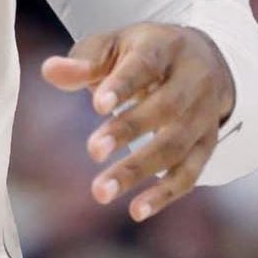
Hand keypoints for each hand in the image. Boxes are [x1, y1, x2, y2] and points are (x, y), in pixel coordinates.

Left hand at [41, 23, 235, 222]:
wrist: (202, 58)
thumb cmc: (142, 52)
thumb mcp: (114, 46)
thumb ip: (83, 62)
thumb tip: (49, 72)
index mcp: (164, 48)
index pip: (145, 66)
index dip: (123, 85)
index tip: (96, 105)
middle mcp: (192, 81)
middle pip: (165, 109)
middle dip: (128, 131)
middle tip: (92, 152)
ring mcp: (204, 115)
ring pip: (176, 147)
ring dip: (139, 170)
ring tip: (101, 191)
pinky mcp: (208, 143)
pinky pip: (191, 173)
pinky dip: (165, 194)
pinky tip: (136, 211)